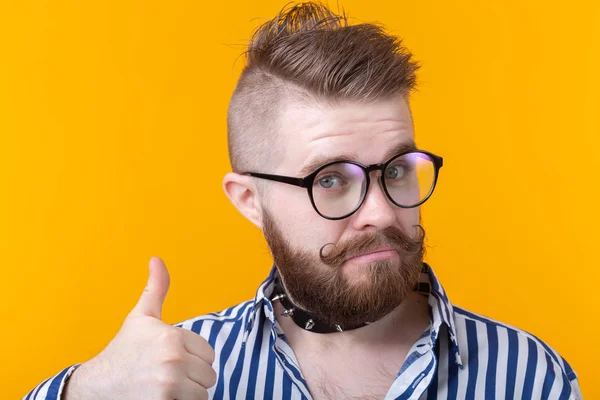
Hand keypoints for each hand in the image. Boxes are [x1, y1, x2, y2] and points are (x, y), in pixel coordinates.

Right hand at [64, 257, 216, 399]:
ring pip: (203, 392)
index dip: (192, 358)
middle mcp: (173, 359)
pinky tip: (162, 398)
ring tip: (163, 388)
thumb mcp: (140, 318)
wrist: (96, 388)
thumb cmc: (122, 353)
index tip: (169, 360)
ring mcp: (170, 384)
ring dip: (188, 393)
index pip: (208, 354)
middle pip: (208, 374)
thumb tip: (157, 259)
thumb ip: (156, 289)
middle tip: (165, 375)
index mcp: (172, 336)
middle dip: (192, 377)